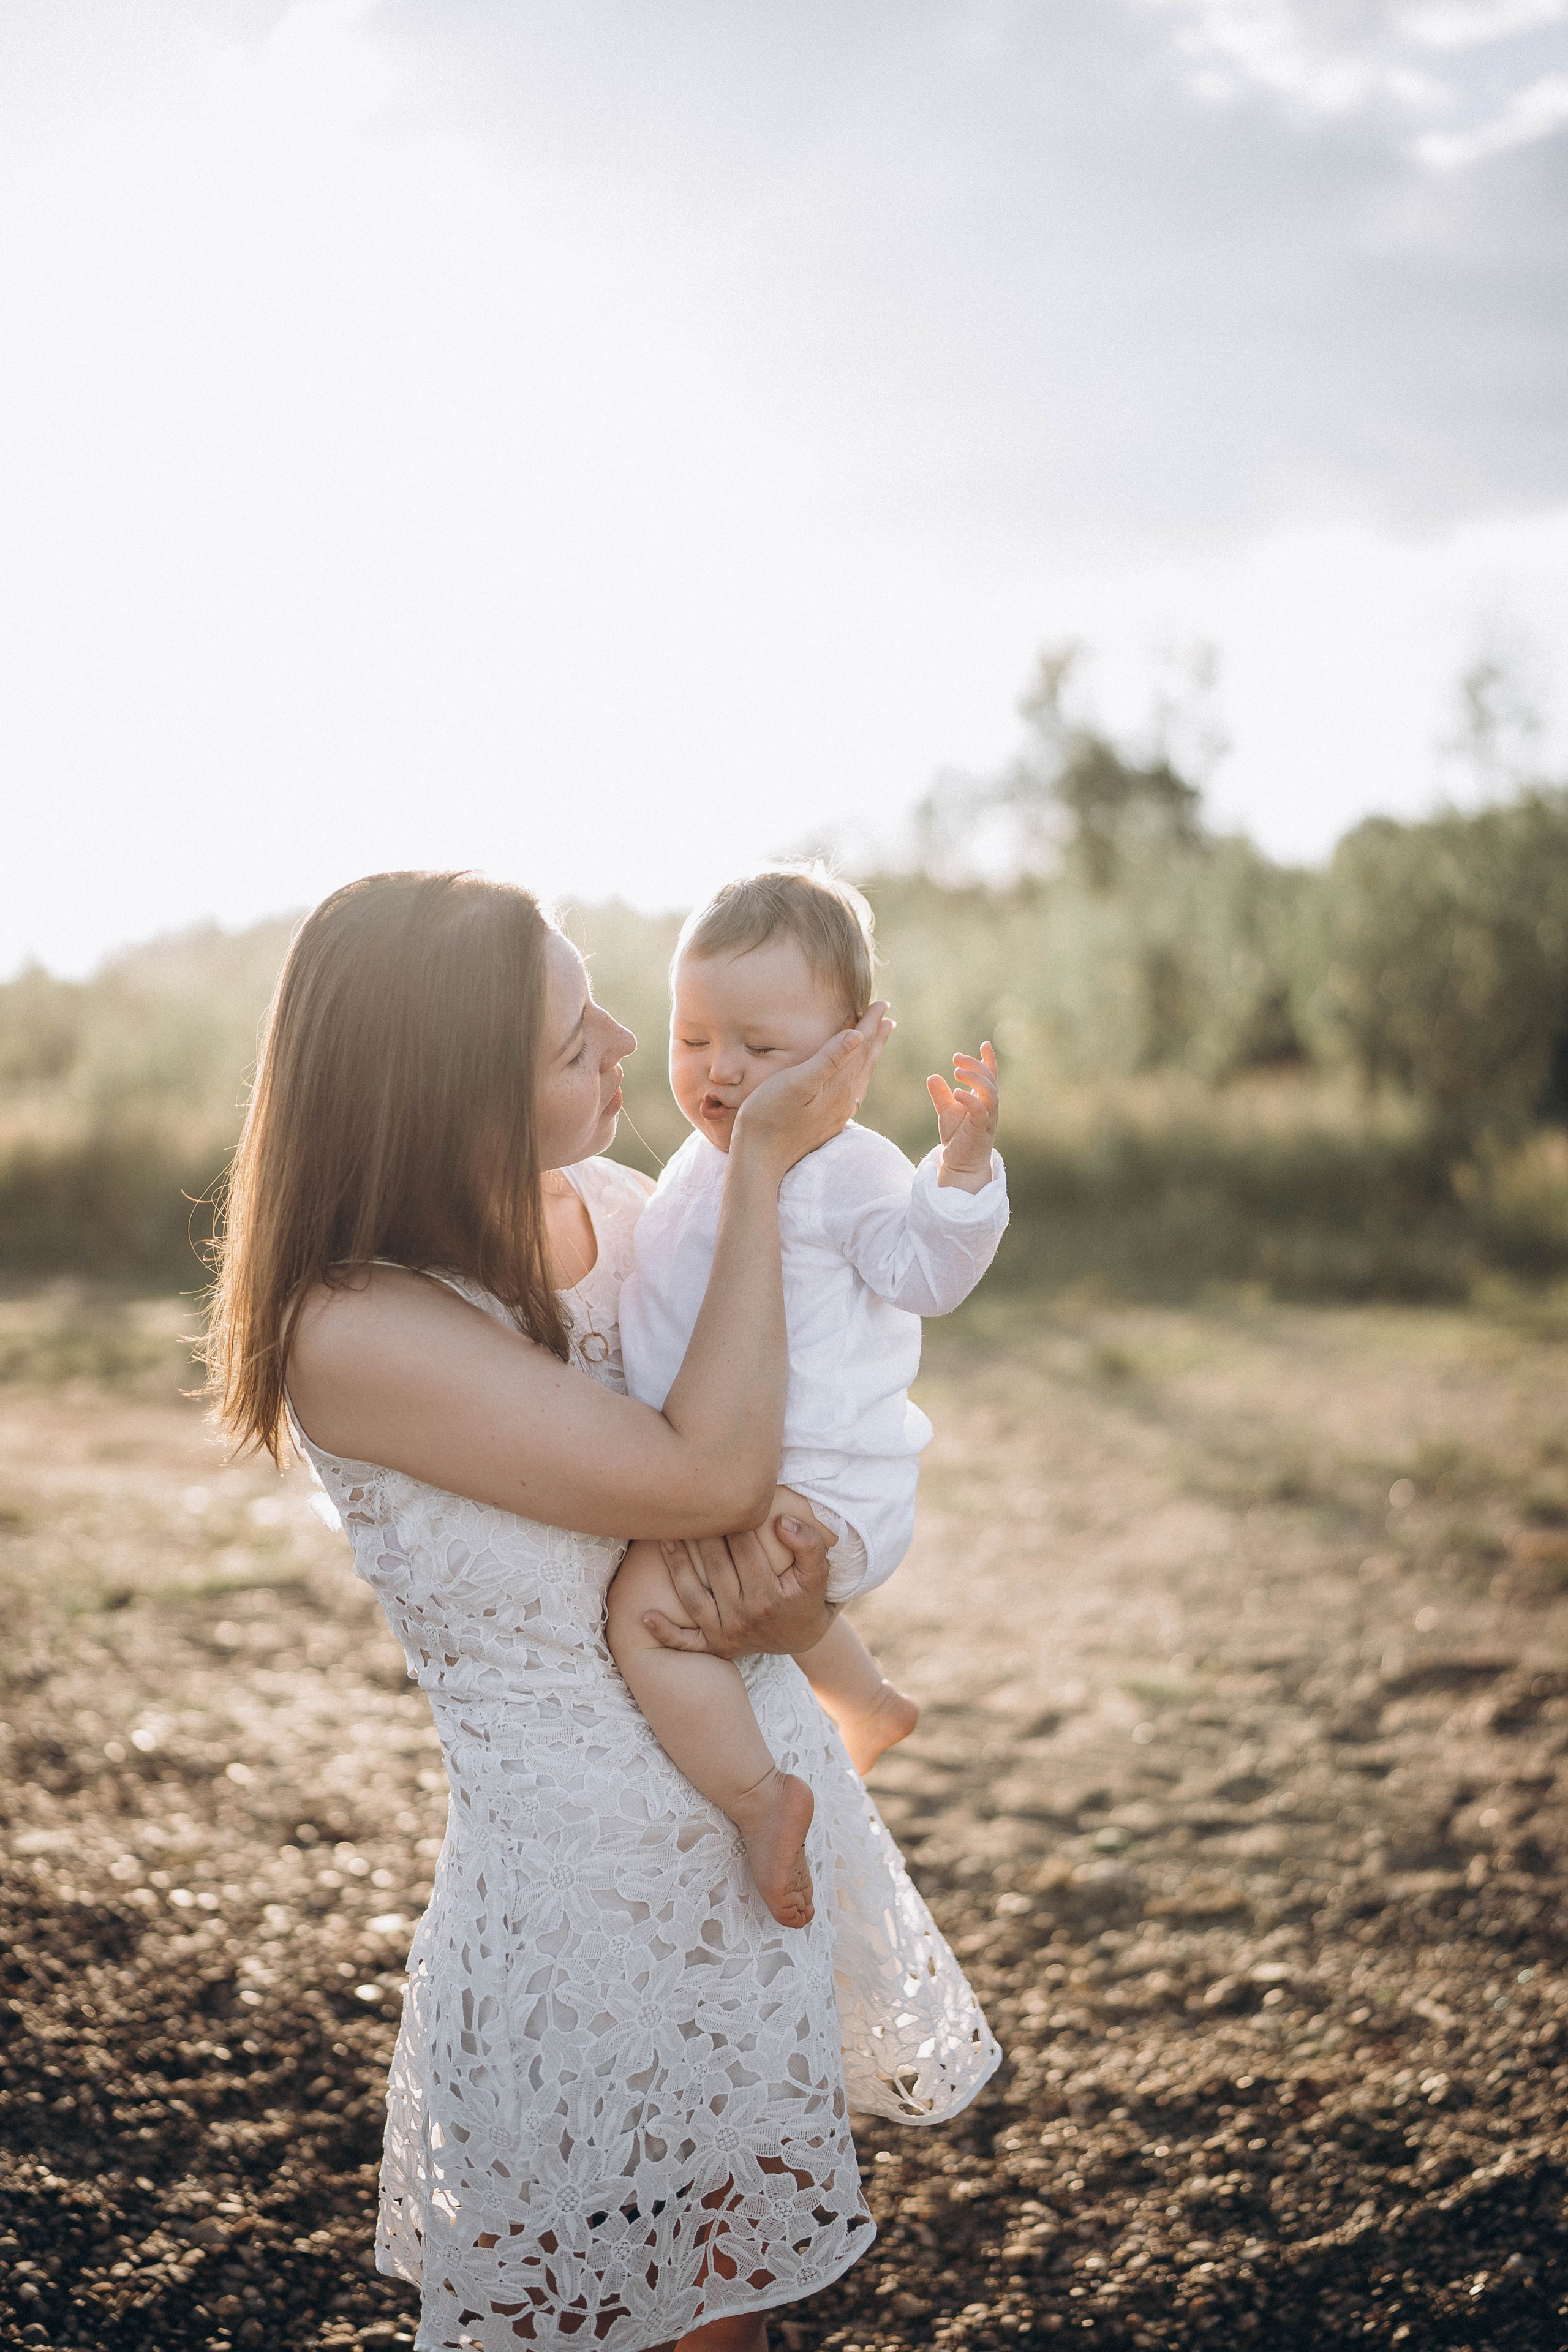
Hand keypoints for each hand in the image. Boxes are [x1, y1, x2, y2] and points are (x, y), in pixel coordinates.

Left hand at [642, 1511, 834, 1658]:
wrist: (801, 1638)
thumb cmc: (806, 1597)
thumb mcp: (819, 1574)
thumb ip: (809, 1545)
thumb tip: (781, 1522)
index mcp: (768, 1597)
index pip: (745, 1550)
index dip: (734, 1522)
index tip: (723, 1498)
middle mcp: (743, 1617)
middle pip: (715, 1568)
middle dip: (701, 1536)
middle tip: (687, 1508)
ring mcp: (725, 1634)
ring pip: (692, 1597)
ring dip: (676, 1567)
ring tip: (664, 1538)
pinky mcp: (713, 1647)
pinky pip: (685, 1642)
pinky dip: (664, 1632)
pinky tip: (645, 1615)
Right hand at [731, 999, 892, 1172]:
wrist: (759, 1159)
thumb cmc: (768, 1115)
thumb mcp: (796, 1082)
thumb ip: (828, 1059)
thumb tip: (858, 1036)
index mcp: (839, 1085)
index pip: (860, 1046)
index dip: (870, 1024)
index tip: (881, 1003)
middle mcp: (844, 1100)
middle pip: (865, 1061)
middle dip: (875, 1037)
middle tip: (886, 1017)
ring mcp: (837, 1114)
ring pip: (860, 1077)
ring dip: (869, 1056)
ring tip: (876, 1041)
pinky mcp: (827, 1124)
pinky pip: (851, 1092)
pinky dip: (857, 1075)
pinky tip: (854, 1079)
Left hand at [929, 1039, 999, 1191]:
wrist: (960, 1164)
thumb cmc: (957, 1137)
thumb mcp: (946, 1112)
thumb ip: (941, 1095)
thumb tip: (932, 1076)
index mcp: (983, 1099)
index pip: (990, 1076)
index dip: (989, 1059)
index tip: (984, 1044)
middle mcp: (990, 1106)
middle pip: (990, 1079)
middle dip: (975, 1065)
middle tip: (956, 1059)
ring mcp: (988, 1118)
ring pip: (991, 1092)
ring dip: (975, 1079)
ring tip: (956, 1072)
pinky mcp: (981, 1130)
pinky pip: (980, 1110)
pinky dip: (969, 1099)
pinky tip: (956, 1092)